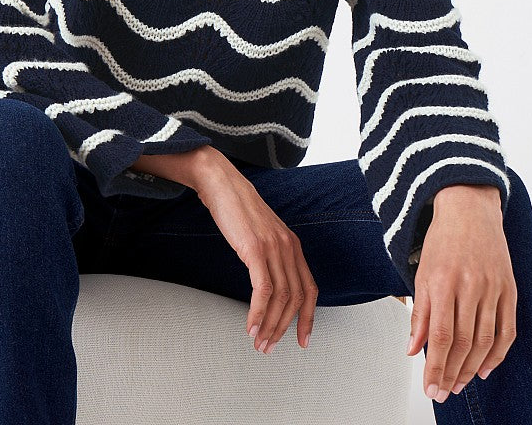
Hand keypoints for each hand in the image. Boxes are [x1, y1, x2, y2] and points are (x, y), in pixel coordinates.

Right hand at [193, 160, 317, 353]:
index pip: (310, 289)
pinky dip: (258, 312)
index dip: (308, 318)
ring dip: (270, 325)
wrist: (221, 184)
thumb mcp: (262, 234)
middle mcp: (288, 246)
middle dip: (284, 328)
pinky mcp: (255, 248)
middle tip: (270, 347)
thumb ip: (271, 255)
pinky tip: (251, 326)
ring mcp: (273, 247)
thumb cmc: (237, 209)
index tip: (302, 340)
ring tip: (259, 342)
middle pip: (296, 298)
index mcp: (293, 245)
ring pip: (281, 298)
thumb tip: (270, 283)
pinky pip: (263, 289)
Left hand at [407, 184, 516, 402]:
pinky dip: (498, 354)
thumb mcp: (422, 272)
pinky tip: (485, 368)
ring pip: (485, 340)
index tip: (430, 388)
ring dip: (472, 368)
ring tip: (459, 384)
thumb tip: (412, 349)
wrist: (470, 211)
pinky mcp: (509, 288)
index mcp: (442, 281)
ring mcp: (492, 287)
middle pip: (463, 342)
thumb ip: (419, 312)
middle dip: (451, 373)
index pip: (439, 336)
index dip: (435, 367)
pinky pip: (507, 330)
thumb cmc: (442, 240)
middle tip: (443, 393)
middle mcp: (469, 286)